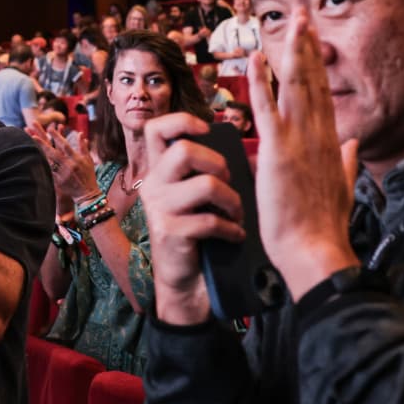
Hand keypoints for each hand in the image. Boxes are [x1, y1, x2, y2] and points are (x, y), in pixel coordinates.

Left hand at [26, 123, 98, 204]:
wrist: (87, 194)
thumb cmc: (88, 176)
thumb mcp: (88, 160)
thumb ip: (83, 147)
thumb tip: (80, 133)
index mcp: (76, 159)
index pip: (65, 145)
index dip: (57, 136)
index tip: (50, 127)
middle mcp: (68, 166)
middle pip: (53, 152)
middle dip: (43, 144)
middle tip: (33, 135)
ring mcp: (62, 174)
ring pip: (48, 162)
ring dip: (39, 154)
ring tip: (29, 146)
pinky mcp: (58, 182)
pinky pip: (48, 173)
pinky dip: (41, 166)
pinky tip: (32, 160)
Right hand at [139, 112, 244, 324]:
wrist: (184, 281)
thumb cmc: (198, 233)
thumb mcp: (198, 197)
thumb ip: (210, 172)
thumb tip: (249, 155)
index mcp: (159, 170)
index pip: (155, 129)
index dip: (182, 121)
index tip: (207, 129)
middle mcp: (153, 184)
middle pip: (184, 151)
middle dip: (217, 163)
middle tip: (228, 182)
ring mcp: (159, 208)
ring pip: (205, 185)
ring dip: (231, 200)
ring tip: (237, 213)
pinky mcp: (170, 231)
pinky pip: (210, 220)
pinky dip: (231, 229)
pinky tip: (235, 235)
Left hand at [244, 16, 360, 299]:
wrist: (315, 250)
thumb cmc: (325, 227)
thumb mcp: (343, 190)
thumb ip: (348, 163)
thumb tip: (354, 145)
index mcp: (331, 144)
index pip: (322, 94)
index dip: (316, 64)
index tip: (313, 40)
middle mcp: (319, 135)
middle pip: (312, 80)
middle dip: (307, 46)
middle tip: (302, 15)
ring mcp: (299, 139)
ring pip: (295, 86)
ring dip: (291, 51)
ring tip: (290, 23)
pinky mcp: (277, 150)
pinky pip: (266, 109)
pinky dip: (259, 82)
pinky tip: (254, 60)